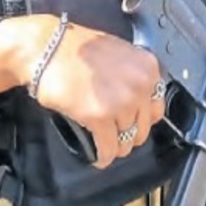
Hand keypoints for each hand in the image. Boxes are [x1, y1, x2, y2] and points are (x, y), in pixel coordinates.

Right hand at [0, 16, 165, 168]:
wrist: (47, 48)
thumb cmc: (77, 48)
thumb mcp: (119, 53)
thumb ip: (134, 76)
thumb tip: (137, 100)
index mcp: (148, 67)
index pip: (157, 108)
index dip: (143, 118)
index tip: (134, 123)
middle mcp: (140, 85)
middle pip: (144, 127)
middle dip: (130, 135)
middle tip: (117, 136)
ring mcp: (122, 102)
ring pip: (126, 140)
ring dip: (115, 146)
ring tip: (106, 146)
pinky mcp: (100, 116)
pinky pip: (108, 147)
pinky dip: (103, 156)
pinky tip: (99, 157)